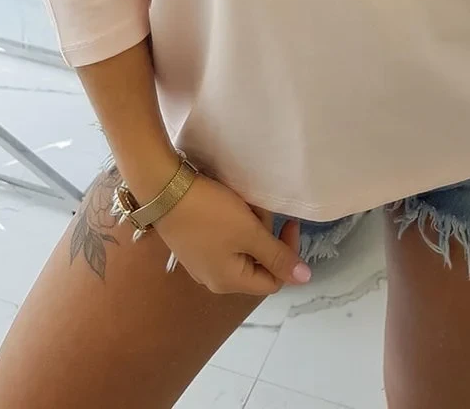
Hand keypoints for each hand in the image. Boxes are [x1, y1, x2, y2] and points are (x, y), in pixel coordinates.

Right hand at [154, 172, 309, 294]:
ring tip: (241, 201)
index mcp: (230, 282)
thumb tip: (305, 278)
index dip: (287, 252)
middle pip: (257, 261)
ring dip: (249, 223)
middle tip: (257, 206)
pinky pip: (225, 237)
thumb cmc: (210, 213)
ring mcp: (201, 261)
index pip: (274, 279)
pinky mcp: (193, 242)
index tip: (289, 221)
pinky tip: (227, 203)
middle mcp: (214, 278)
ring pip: (242, 246)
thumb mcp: (249, 232)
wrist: (164, 188)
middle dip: (264, 232)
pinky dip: (233, 221)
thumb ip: (277, 256)